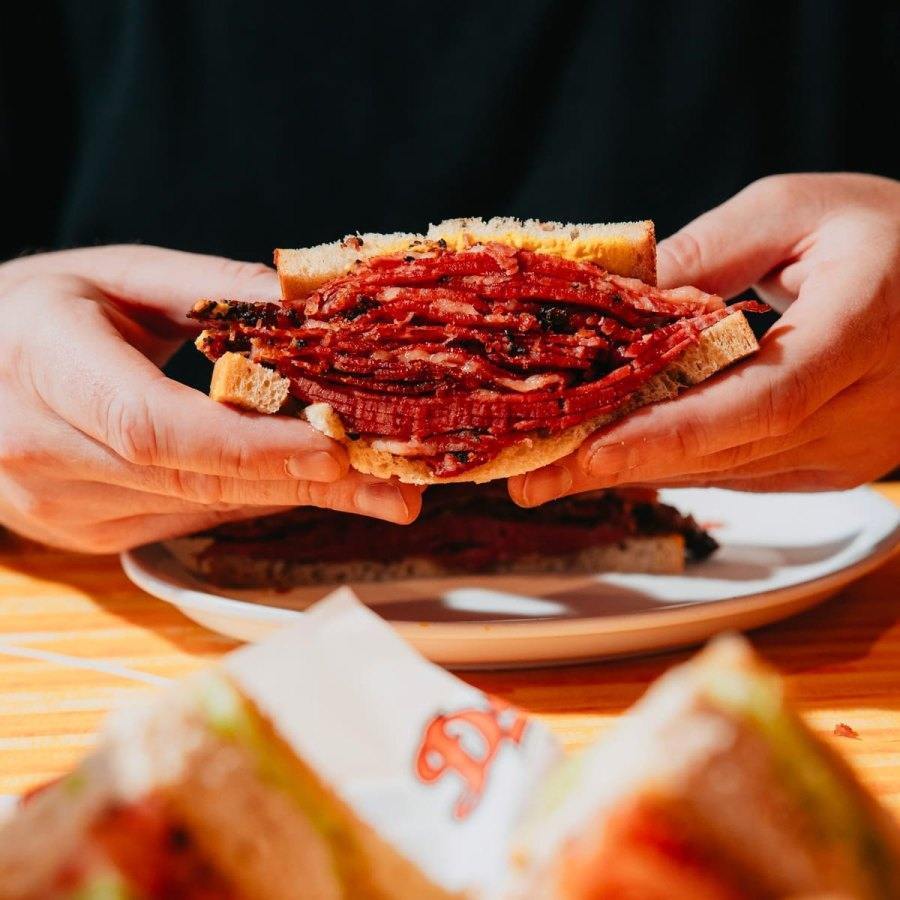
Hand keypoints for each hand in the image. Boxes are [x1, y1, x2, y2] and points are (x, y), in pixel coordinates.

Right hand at [0, 246, 420, 551]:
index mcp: (45, 366)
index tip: (335, 451)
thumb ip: (216, 290)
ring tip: (376, 487)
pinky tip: (302, 482)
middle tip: (396, 491)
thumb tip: (314, 306)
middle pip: (196, 482)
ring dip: (292, 496)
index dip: (252, 447)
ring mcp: (62, 509)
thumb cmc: (39, 312)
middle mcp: (42, 453)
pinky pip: (189, 519)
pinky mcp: (87, 535)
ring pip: (202, 509)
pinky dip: (252, 498)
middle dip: (306, 486)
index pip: (156, 427)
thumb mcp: (118, 276)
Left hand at [509, 173, 899, 505]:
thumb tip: (618, 294)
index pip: (762, 398)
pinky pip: (742, 471)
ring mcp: (853, 448)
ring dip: (637, 471)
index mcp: (866, 327)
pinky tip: (617, 460)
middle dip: (621, 465)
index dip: (670, 432)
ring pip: (727, 471)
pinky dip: (677, 464)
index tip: (587, 451)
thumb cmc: (888, 233)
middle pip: (727, 451)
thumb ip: (706, 254)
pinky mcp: (834, 464)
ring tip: (553, 471)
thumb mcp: (794, 211)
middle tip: (531, 478)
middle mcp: (867, 408)